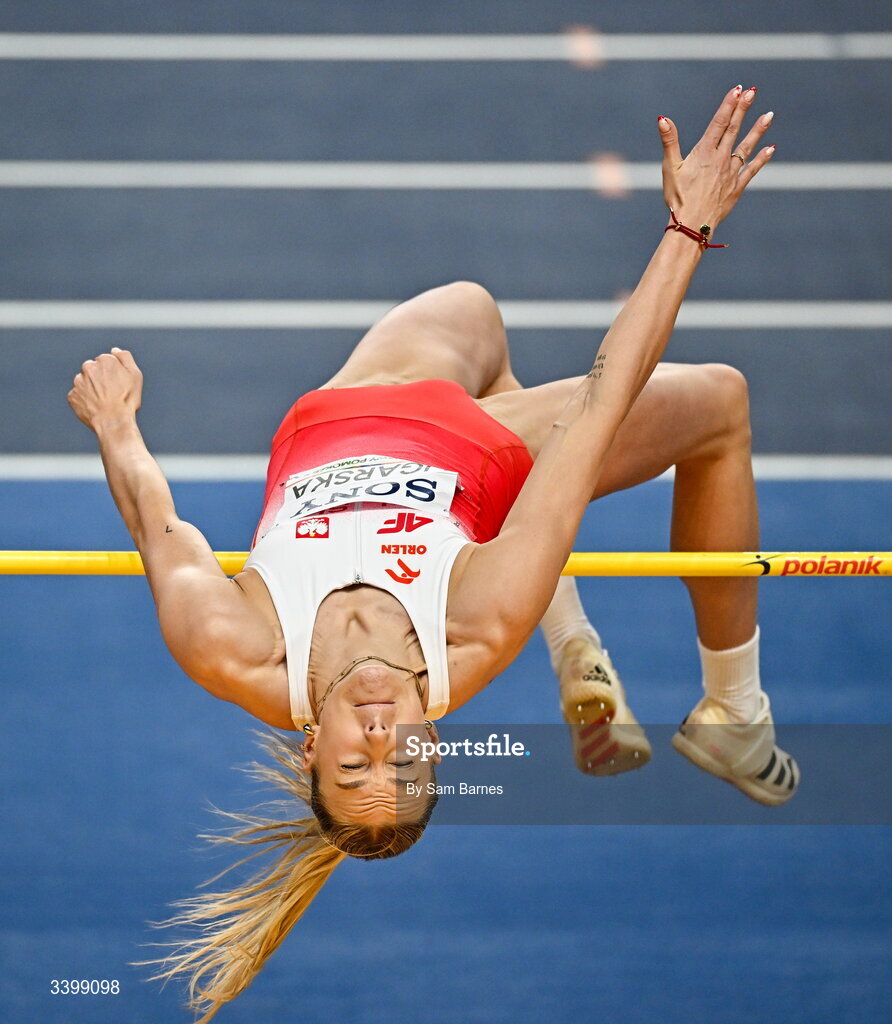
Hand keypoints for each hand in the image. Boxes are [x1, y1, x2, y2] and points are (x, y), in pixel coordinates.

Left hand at [68, 347, 142, 431]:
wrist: (113, 421)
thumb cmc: (127, 399)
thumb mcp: (135, 375)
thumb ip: (125, 358)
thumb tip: (114, 350)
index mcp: (105, 360)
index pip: (106, 362)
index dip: (114, 373)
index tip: (119, 384)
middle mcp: (88, 367)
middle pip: (93, 369)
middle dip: (99, 378)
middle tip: (111, 393)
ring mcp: (78, 382)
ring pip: (84, 382)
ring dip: (91, 389)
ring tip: (103, 402)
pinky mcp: (72, 396)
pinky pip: (78, 396)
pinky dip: (85, 400)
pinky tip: (95, 407)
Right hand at [658, 85, 774, 230]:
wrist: (692, 224)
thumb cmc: (677, 198)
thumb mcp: (669, 168)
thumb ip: (669, 141)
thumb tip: (662, 119)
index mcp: (704, 153)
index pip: (719, 123)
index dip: (728, 105)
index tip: (737, 89)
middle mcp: (720, 159)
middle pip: (734, 129)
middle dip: (743, 109)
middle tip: (752, 91)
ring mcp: (731, 173)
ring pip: (746, 146)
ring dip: (758, 130)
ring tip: (769, 115)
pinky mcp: (736, 187)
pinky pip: (752, 169)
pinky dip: (762, 158)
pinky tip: (771, 148)